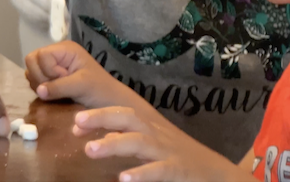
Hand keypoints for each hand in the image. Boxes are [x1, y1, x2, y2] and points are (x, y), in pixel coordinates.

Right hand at [25, 41, 134, 108]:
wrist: (109, 103)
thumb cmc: (99, 89)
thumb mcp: (81, 85)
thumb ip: (59, 86)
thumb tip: (39, 91)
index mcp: (65, 49)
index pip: (40, 55)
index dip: (47, 70)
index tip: (63, 78)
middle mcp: (57, 55)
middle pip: (31, 61)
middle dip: (41, 77)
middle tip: (58, 86)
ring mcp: (53, 67)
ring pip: (31, 73)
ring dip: (41, 85)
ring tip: (59, 91)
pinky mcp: (51, 79)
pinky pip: (35, 83)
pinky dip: (41, 90)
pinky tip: (55, 95)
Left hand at [72, 107, 242, 181]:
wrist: (215, 173)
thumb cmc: (179, 159)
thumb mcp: (153, 146)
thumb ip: (130, 140)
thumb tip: (100, 139)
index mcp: (149, 128)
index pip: (122, 114)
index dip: (99, 115)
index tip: (75, 122)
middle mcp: (156, 134)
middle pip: (128, 118)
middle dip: (102, 117)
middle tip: (77, 121)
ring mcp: (167, 151)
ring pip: (139, 140)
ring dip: (114, 144)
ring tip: (90, 150)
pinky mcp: (177, 169)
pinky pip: (158, 170)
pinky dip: (141, 173)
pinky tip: (123, 179)